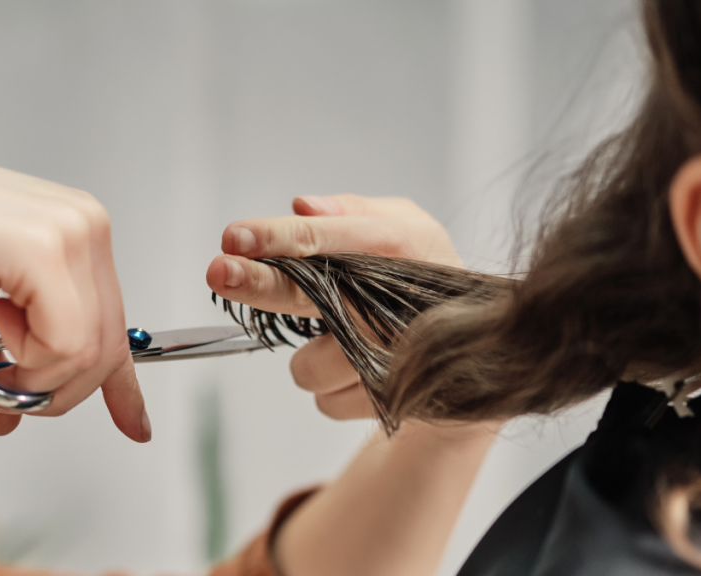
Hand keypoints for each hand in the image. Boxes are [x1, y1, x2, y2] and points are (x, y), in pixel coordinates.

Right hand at [0, 128, 147, 440]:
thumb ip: (0, 360)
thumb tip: (8, 417)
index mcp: (76, 233)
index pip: (116, 322)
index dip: (123, 384)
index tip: (134, 425)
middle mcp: (86, 225)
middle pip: (107, 347)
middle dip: (54, 390)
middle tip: (0, 391)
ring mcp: (72, 232)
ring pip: (89, 353)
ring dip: (31, 378)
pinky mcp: (45, 249)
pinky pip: (65, 343)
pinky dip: (24, 360)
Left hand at [206, 194, 459, 419]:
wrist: (480, 358)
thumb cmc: (423, 277)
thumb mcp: (402, 227)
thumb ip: (352, 212)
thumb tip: (301, 205)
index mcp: (402, 245)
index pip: (326, 236)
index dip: (277, 237)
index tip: (233, 236)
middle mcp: (398, 301)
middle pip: (311, 294)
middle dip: (260, 284)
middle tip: (220, 272)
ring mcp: (397, 357)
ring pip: (308, 366)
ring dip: (312, 359)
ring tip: (344, 346)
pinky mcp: (393, 402)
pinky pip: (326, 402)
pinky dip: (332, 389)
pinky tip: (359, 373)